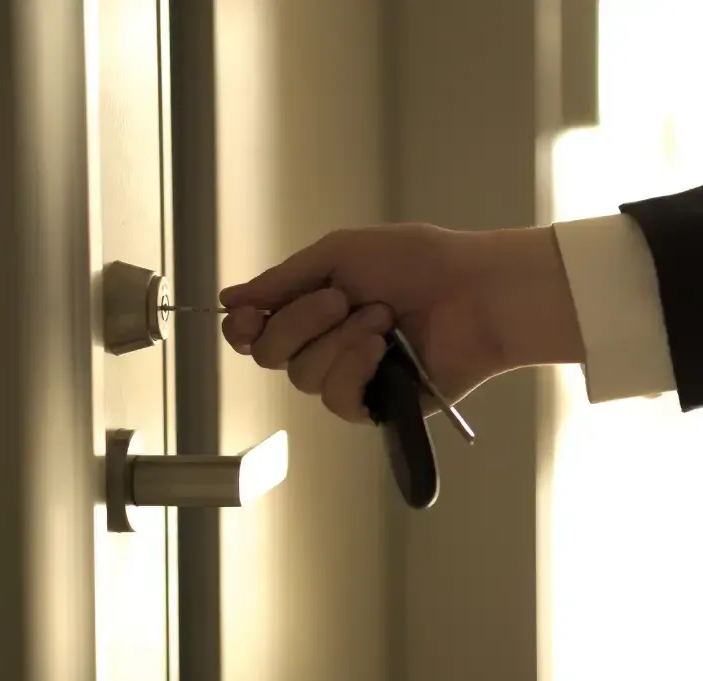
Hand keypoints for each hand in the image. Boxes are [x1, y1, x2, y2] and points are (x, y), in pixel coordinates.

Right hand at [219, 223, 583, 422]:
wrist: (474, 291)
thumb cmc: (419, 263)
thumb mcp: (340, 253)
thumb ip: (282, 280)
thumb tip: (229, 301)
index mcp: (315, 306)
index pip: (256, 331)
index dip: (245, 327)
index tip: (250, 316)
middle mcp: (327, 344)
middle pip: (270, 354)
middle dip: (300, 321)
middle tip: (341, 297)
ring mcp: (352, 376)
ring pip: (302, 377)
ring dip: (338, 341)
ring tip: (381, 318)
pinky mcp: (378, 405)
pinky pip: (337, 400)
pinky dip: (354, 368)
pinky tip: (383, 349)